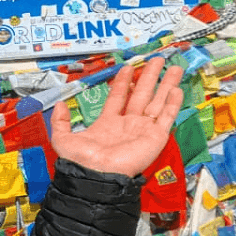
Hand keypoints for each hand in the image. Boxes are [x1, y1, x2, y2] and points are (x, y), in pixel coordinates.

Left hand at [50, 56, 183, 176]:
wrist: (96, 175)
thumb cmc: (81, 161)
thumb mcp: (63, 138)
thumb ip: (61, 121)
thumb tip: (60, 105)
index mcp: (108, 123)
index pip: (118, 97)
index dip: (123, 82)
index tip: (128, 68)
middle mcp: (127, 124)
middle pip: (142, 94)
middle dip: (149, 76)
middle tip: (156, 60)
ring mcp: (143, 129)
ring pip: (157, 102)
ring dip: (166, 84)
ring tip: (173, 67)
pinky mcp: (155, 137)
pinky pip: (166, 117)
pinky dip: (172, 103)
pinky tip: (176, 89)